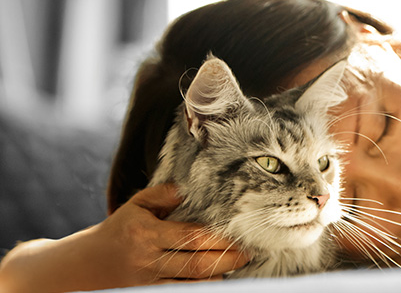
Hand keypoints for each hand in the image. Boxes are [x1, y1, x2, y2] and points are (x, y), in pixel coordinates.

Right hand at [0, 184, 249, 291]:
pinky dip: (201, 286)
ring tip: (236, 265)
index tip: (240, 236)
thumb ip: (163, 195)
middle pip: (198, 264)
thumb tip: (188, 187)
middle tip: (248, 254)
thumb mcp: (135, 206)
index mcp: (146, 234)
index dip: (220, 239)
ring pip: (192, 283)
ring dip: (218, 276)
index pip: (191, 237)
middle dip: (228, 260)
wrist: (84, 266)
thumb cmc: (118, 231)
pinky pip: (181, 292)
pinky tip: (216, 278)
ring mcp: (148, 281)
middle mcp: (148, 260)